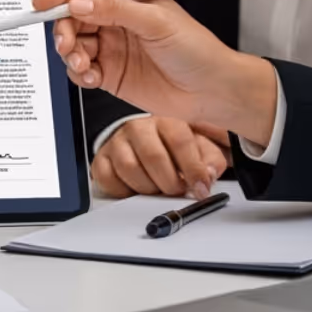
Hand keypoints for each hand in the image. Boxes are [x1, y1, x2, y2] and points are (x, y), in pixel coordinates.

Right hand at [37, 0, 278, 146]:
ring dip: (70, 54)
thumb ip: (116, 10)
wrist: (212, 91)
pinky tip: (92, 77)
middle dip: (63, 29)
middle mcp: (117, 19)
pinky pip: (80, 69)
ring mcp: (112, 46)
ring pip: (73, 44)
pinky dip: (78, 73)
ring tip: (83, 64)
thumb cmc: (197, 50)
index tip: (42, 4)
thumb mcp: (157, 22)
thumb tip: (79, 4)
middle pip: (72, 16)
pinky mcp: (110, 72)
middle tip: (66, 44)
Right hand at [92, 116, 228, 199]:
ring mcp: (118, 142)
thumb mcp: (200, 148)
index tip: (200, 189)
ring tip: (157, 189)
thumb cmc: (173, 145)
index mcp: (166, 120)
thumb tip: (208, 175)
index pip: (180, 142)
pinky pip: (107, 178)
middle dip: (170, 182)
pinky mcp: (101, 158)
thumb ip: (210, 160)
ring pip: (129, 168)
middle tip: (177, 189)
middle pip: (153, 156)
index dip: (193, 169)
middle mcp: (139, 127)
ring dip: (147, 187)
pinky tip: (135, 189)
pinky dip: (123, 190)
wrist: (144, 139)